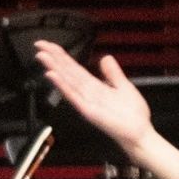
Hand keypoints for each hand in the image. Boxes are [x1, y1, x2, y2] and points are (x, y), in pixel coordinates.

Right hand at [34, 44, 160, 151]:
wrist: (139, 133)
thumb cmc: (132, 115)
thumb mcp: (124, 86)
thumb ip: (113, 73)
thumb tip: (105, 57)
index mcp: (94, 86)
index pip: (74, 68)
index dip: (61, 55)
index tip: (48, 45)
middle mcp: (87, 93)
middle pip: (67, 72)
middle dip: (53, 59)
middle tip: (39, 46)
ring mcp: (85, 102)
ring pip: (67, 82)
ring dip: (54, 69)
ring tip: (42, 56)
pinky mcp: (88, 111)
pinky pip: (73, 96)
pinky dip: (62, 86)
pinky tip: (52, 76)